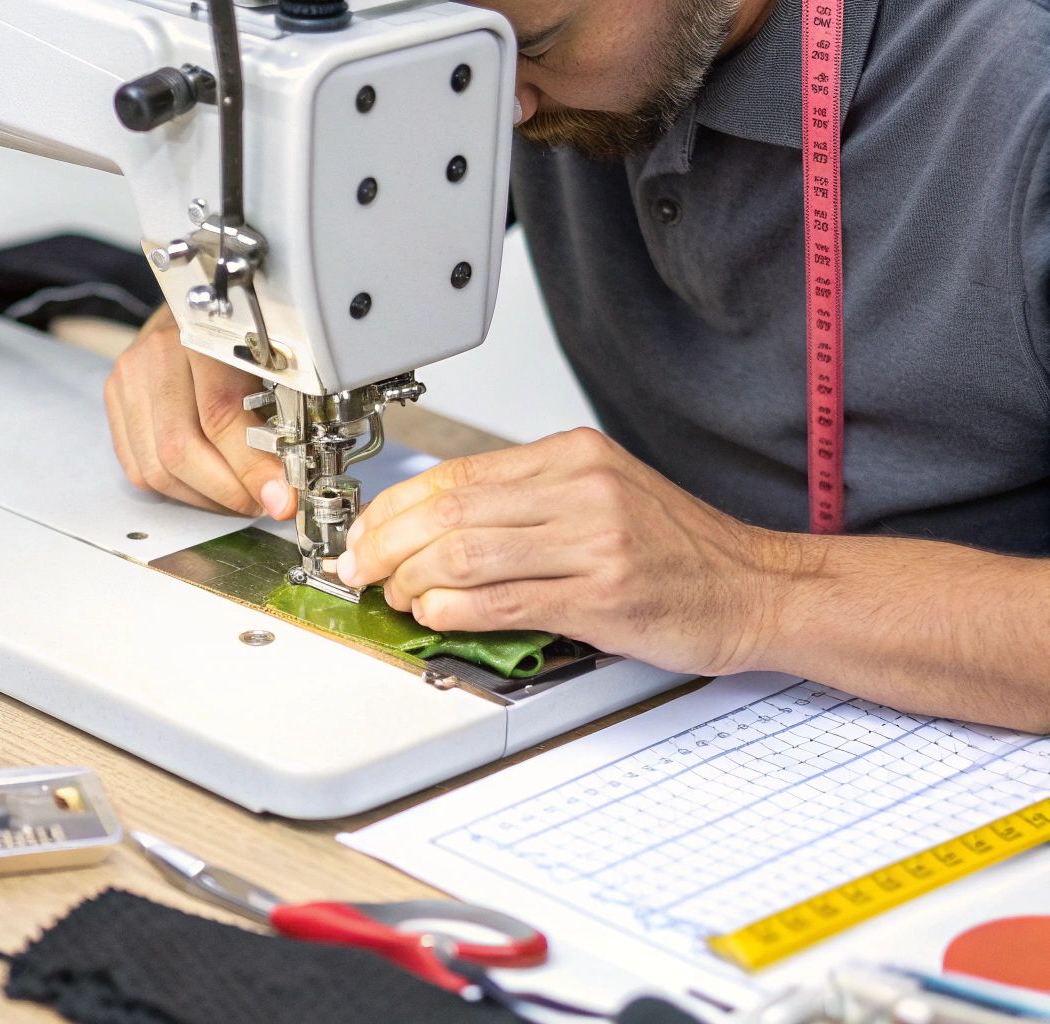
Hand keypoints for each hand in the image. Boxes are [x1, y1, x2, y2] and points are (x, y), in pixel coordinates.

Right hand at [104, 305, 293, 517]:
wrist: (191, 299)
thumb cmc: (238, 328)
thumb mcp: (270, 359)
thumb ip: (278, 416)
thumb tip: (287, 484)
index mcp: (199, 334)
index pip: (219, 415)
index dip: (252, 468)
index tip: (281, 499)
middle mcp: (154, 355)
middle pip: (179, 451)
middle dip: (227, 492)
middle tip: (262, 501)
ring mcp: (127, 379)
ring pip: (155, 469)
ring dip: (203, 497)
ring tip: (237, 495)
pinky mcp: (115, 401)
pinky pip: (137, 469)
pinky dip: (177, 489)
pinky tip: (206, 485)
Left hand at [334, 428, 795, 675]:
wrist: (759, 588)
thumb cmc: (680, 551)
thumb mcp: (602, 495)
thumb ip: (524, 503)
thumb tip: (432, 525)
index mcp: (574, 456)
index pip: (455, 474)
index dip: (393, 508)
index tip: (363, 533)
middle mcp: (582, 489)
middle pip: (448, 511)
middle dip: (385, 545)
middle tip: (360, 569)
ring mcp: (594, 542)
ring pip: (464, 554)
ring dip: (411, 580)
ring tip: (396, 596)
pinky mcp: (601, 596)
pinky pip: (501, 602)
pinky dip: (451, 610)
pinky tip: (433, 615)